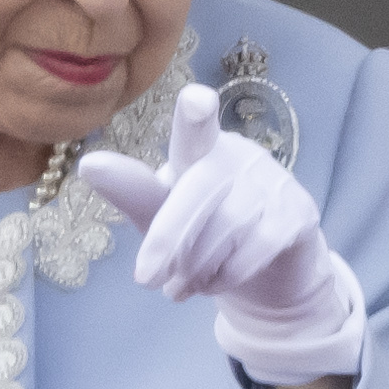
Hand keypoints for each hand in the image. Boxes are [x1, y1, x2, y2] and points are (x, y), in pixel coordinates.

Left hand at [78, 85, 365, 386]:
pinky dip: (229, 273)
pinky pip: (260, 245)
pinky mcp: (299, 213)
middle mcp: (240, 156)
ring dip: (197, 266)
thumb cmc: (204, 236)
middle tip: (145, 281)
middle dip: (167, 240)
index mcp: (200, 150)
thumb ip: (132, 193)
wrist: (266, 275)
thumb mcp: (161, 217)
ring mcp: (275, 182)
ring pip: (228, 224)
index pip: (195, 129)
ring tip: (181, 288)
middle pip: (198, 193)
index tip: (195, 100)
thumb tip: (89, 165)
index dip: (195, 116)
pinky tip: (215, 285)